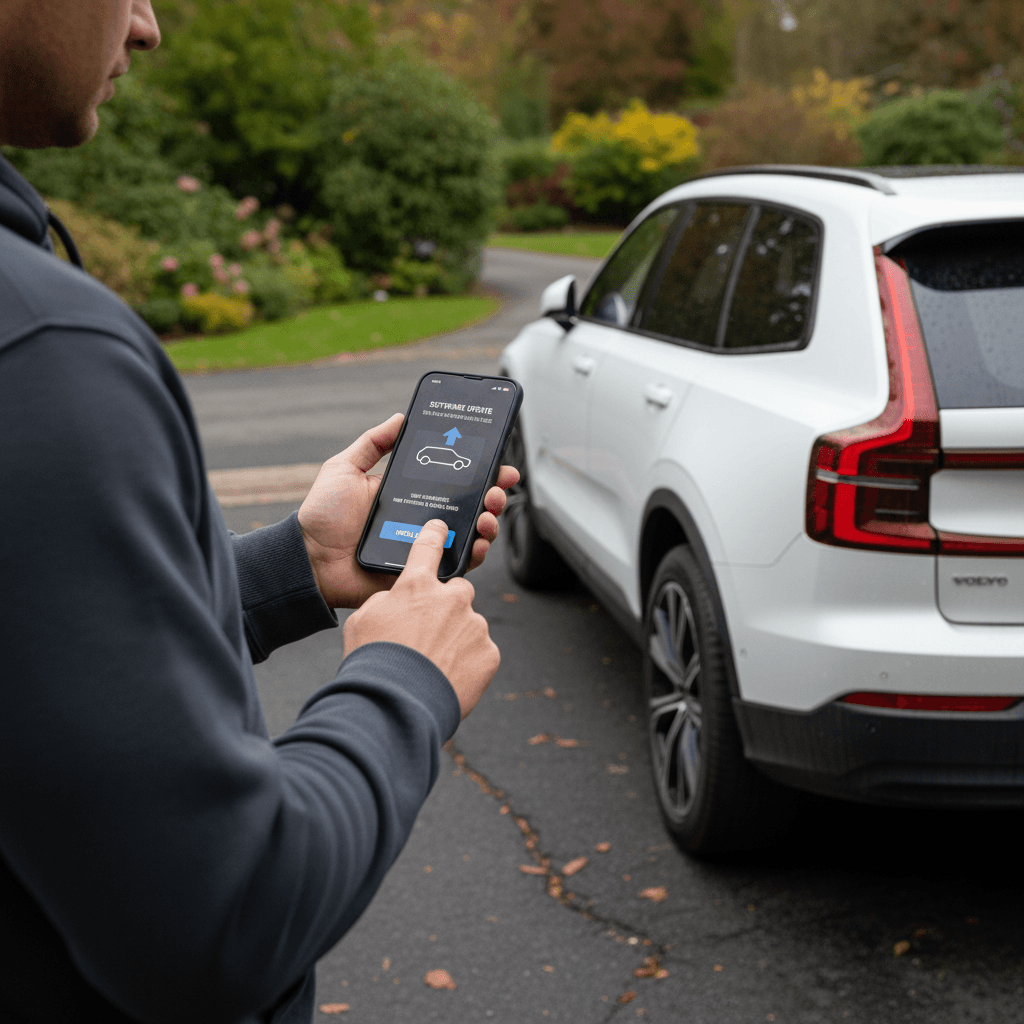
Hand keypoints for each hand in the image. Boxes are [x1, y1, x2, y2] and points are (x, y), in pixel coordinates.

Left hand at [298, 414, 519, 608]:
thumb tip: (400, 417)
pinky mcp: (423, 572)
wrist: (311, 559)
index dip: (480, 471)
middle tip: (497, 489)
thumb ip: (372, 442)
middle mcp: (424, 519)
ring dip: (489, 523)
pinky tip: (478, 542)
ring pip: (472, 535)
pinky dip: (474, 554)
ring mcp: (426, 547)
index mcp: (411, 493)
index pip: (454, 480)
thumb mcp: (345, 468)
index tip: (499, 461)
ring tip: (488, 514)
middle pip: (472, 506)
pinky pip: (457, 565)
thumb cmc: (323, 516)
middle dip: (494, 495)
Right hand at [343, 520, 498, 717]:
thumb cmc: (373, 662)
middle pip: (457, 591)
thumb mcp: (363, 621)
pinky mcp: (489, 653)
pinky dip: (468, 662)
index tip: (440, 527)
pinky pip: (481, 651)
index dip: (434, 535)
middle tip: (428, 634)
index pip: (428, 548)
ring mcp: (474, 625)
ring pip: (469, 624)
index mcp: (416, 586)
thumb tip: (398, 601)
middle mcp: (450, 598)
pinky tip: (447, 677)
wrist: (396, 705)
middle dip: (447, 607)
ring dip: (456, 638)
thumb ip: (385, 601)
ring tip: (433, 664)